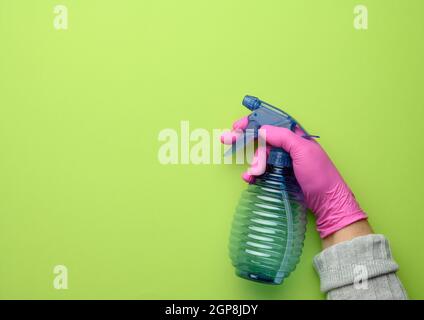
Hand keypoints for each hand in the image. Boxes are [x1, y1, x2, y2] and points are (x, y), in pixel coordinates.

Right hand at [221, 117, 367, 237]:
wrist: (326, 203)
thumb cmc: (319, 174)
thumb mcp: (303, 150)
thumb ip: (282, 137)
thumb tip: (262, 130)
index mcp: (295, 136)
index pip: (270, 123)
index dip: (253, 122)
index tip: (237, 125)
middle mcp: (287, 147)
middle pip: (261, 139)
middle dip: (244, 140)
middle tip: (227, 139)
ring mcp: (282, 163)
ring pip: (259, 157)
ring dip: (252, 163)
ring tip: (252, 172)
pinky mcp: (279, 177)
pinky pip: (261, 172)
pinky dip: (253, 174)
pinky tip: (250, 179)